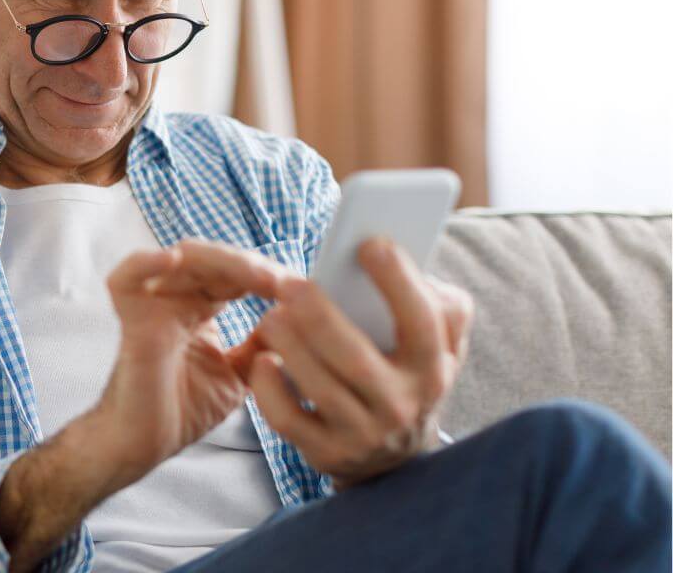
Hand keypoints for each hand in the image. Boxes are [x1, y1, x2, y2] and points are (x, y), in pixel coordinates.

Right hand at [89, 238, 282, 486]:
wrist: (146, 445)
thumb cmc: (183, 410)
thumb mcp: (239, 375)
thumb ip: (262, 347)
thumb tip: (298, 323)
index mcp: (200, 306)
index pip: (235, 274)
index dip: (267, 275)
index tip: (303, 289)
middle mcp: (176, 299)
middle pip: (213, 258)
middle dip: (252, 265)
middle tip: (284, 282)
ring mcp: (153, 305)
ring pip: (183, 258)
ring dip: (223, 260)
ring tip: (257, 275)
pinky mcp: (133, 320)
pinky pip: (126, 279)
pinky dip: (145, 262)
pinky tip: (172, 259)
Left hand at [230, 237, 473, 489]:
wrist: (395, 458)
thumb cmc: (408, 375)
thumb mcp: (440, 346)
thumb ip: (441, 305)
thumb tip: (412, 265)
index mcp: (432, 366)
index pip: (423, 320)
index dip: (398, 280)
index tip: (368, 243)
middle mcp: (401, 404)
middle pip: (356, 359)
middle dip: (319, 317)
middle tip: (290, 283)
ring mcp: (363, 434)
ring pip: (320, 388)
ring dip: (289, 345)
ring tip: (271, 316)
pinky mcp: (326, 453)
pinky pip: (288, 420)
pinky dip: (269, 390)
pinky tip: (261, 360)